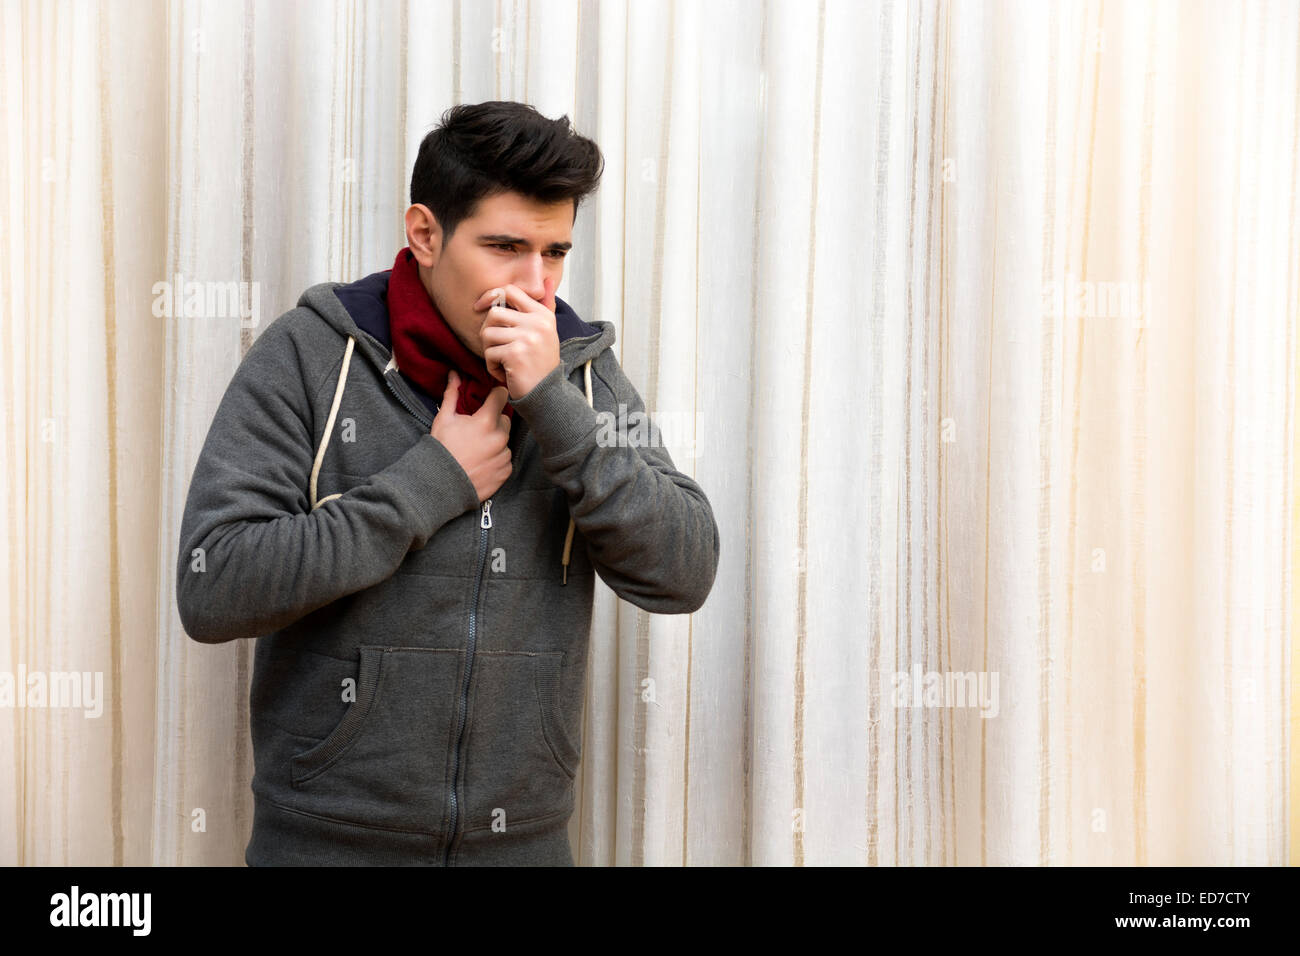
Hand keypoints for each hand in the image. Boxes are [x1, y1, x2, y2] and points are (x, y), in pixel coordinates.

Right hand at [430, 370, 512, 501]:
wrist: (442, 484)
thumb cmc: (442, 449)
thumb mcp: (444, 419)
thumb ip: (452, 394)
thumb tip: (455, 374)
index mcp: (487, 421)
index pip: (502, 396)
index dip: (495, 395)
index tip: (490, 398)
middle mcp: (500, 437)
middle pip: (504, 419)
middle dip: (493, 421)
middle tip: (476, 430)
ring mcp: (504, 455)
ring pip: (505, 440)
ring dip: (495, 441)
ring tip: (477, 449)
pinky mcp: (506, 471)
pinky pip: (506, 458)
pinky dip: (497, 458)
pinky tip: (482, 462)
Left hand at [476, 277, 560, 400]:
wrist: (547, 394)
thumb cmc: (541, 363)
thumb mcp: (546, 331)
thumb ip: (545, 304)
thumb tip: (547, 278)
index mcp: (543, 314)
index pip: (510, 291)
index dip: (492, 296)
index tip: (481, 307)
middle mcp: (537, 323)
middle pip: (494, 313)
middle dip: (489, 332)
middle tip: (499, 348)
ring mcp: (527, 337)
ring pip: (487, 333)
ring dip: (490, 351)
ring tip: (504, 362)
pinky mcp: (515, 353)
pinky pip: (489, 353)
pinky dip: (492, 367)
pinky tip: (506, 373)